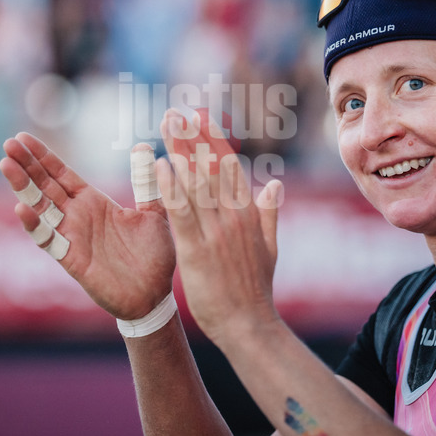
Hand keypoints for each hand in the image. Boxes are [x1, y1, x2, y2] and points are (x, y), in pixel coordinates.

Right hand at [0, 132, 174, 319]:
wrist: (156, 295)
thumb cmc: (154, 255)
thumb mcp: (153, 212)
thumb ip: (145, 182)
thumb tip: (140, 145)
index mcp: (93, 202)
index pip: (61, 173)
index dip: (43, 156)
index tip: (23, 136)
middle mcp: (77, 216)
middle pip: (45, 185)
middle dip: (26, 165)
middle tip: (7, 144)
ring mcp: (72, 237)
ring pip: (40, 207)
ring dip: (22, 187)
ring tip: (6, 166)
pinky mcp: (72, 259)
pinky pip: (49, 240)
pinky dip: (35, 225)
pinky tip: (22, 208)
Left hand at [156, 110, 283, 347]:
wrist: (249, 325)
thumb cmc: (256, 290)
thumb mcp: (270, 247)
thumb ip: (270, 213)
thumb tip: (275, 183)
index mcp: (248, 213)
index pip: (229, 167)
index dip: (214, 139)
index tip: (202, 116)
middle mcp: (233, 217)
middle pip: (211, 168)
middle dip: (194, 137)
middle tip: (177, 111)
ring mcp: (216, 232)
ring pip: (196, 183)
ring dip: (180, 151)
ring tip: (167, 125)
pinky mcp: (197, 250)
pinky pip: (181, 213)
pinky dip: (171, 188)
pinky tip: (160, 165)